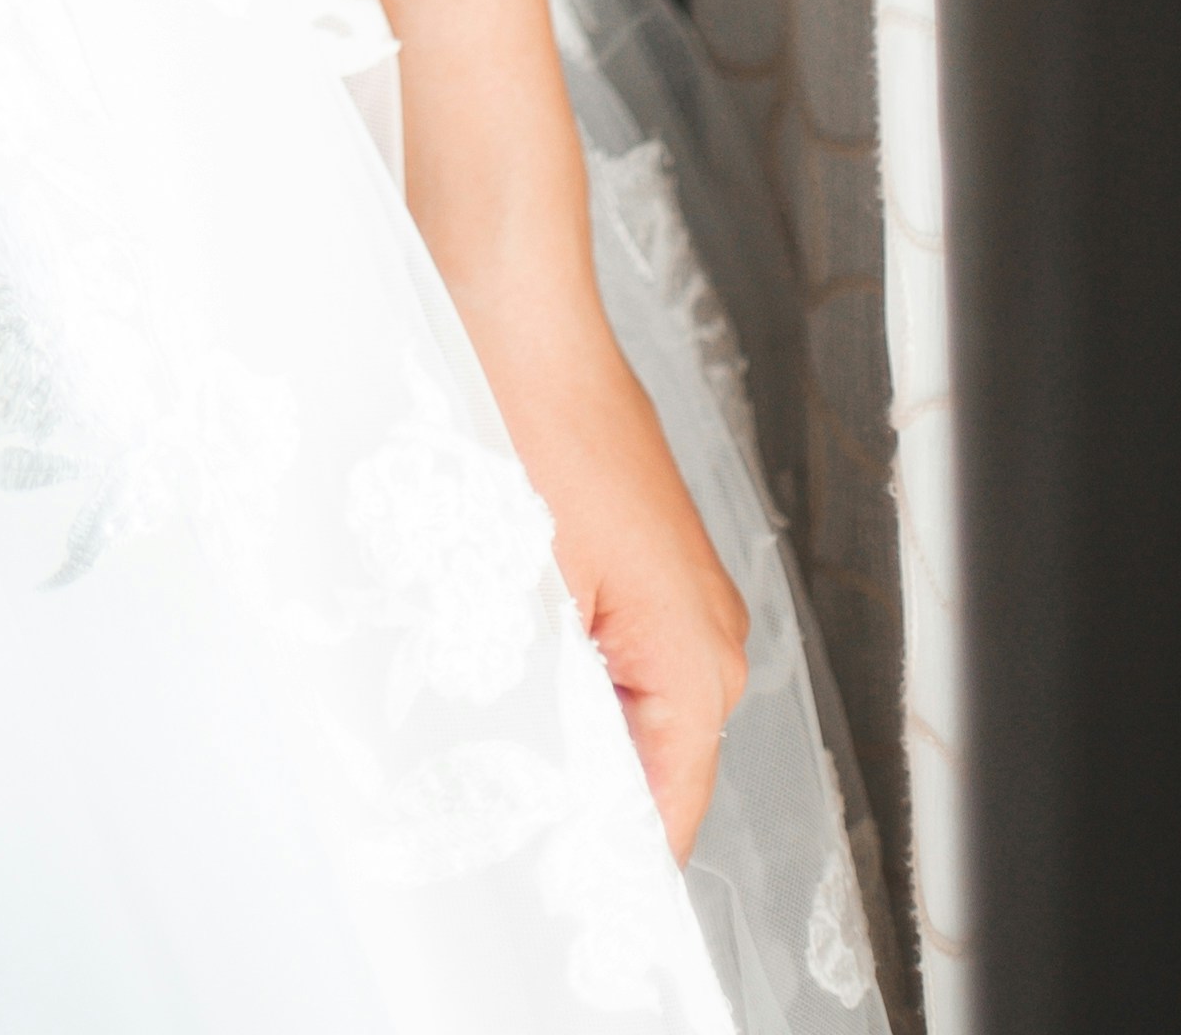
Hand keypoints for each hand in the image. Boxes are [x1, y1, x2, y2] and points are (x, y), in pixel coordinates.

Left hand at [462, 268, 752, 853]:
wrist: (511, 301)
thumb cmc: (522, 420)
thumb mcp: (521, 588)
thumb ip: (542, 707)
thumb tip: (535, 797)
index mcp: (694, 659)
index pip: (662, 813)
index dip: (597, 854)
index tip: (534, 879)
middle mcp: (703, 632)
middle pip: (642, 763)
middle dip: (568, 786)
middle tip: (484, 806)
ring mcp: (673, 590)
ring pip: (616, 703)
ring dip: (553, 717)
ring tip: (478, 717)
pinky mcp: (634, 554)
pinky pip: (602, 644)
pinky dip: (552, 658)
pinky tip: (488, 643)